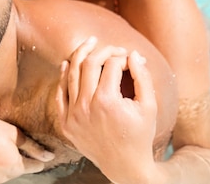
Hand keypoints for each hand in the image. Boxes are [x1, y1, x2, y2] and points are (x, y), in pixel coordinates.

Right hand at [0, 103, 53, 182]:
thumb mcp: (14, 133)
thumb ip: (33, 147)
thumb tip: (49, 157)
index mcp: (14, 167)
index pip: (33, 166)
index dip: (37, 158)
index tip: (39, 152)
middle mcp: (2, 179)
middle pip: (16, 169)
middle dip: (17, 158)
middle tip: (9, 142)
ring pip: (0, 173)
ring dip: (1, 163)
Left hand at [56, 37, 158, 183]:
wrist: (125, 165)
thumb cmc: (140, 135)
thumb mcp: (149, 106)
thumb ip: (143, 77)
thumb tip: (133, 55)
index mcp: (107, 101)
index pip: (111, 64)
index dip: (122, 57)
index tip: (130, 60)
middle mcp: (85, 106)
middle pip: (89, 63)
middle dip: (103, 50)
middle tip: (113, 48)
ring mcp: (72, 115)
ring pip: (71, 74)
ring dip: (80, 55)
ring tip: (90, 43)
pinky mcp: (65, 123)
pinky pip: (60, 93)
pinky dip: (63, 76)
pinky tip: (68, 63)